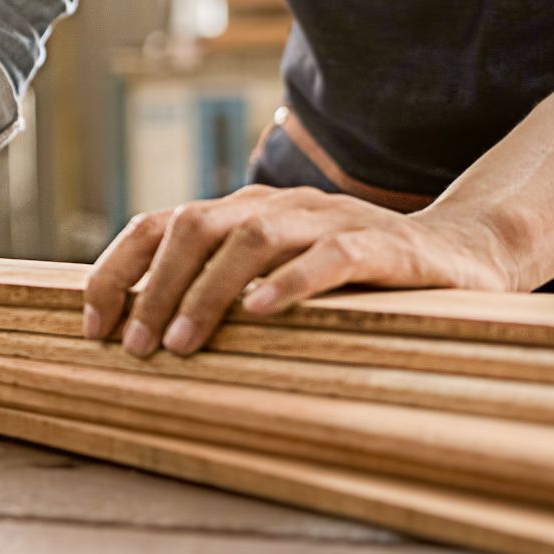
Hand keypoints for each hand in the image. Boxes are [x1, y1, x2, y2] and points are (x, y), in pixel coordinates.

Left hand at [85, 185, 522, 356]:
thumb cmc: (351, 276)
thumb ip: (216, 290)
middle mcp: (276, 207)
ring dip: (208, 291)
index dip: (118, 270)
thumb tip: (138, 333)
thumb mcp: (274, 276)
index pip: (159, 224)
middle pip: (194, 225)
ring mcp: (328, 220)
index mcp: (241, 211)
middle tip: (137, 346)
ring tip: (184, 343)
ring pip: (251, 238)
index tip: (92, 325)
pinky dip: (292, 282)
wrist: (460, 253)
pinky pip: (330, 257)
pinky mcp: (381, 246)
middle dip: (155, 286)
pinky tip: (264, 312)